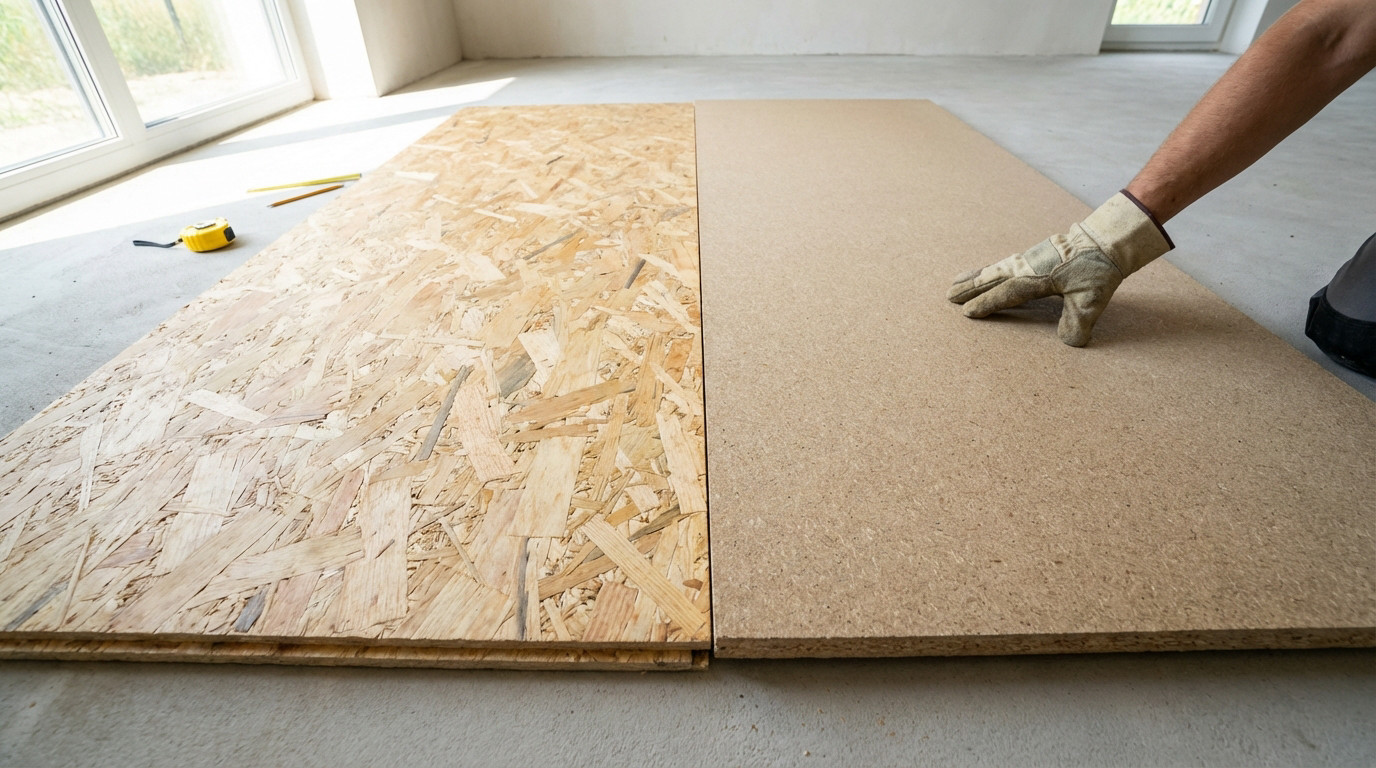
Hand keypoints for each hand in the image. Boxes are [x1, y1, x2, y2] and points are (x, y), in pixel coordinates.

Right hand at [947, 192, 1172, 345]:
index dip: (988, 303)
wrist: (1105, 239)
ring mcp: (1029, 258)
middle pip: (993, 277)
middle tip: (948, 296)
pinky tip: (986, 272)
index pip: (1008, 292)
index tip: (968, 312)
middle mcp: (1028, 265)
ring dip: (976, 277)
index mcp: (1039, 276)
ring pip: (996, 269)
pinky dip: (990, 270)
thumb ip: (1079, 320)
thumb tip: (1070, 342)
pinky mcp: (1033, 256)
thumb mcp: (1093, 297)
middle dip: (971, 288)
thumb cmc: (1098, 268)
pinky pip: (1005, 265)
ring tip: (956, 282)